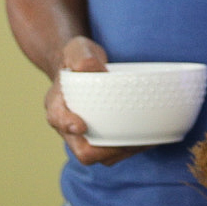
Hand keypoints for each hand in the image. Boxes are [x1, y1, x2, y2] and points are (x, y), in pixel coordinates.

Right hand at [45, 36, 151, 165]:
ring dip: (120, 153)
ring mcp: (85, 134)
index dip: (68, 125)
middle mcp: (68, 125)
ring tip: (143, 141)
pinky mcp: (100, 135)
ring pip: (99, 156)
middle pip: (80, 150)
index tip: (82, 125)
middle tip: (126, 141)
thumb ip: (81, 56)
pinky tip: (149, 138)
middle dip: (103, 150)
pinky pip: (112, 151)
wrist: (82, 65)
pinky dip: (129, 148)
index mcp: (57, 104)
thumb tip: (90, 67)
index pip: (58, 119)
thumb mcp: (77, 49)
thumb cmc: (79, 57)